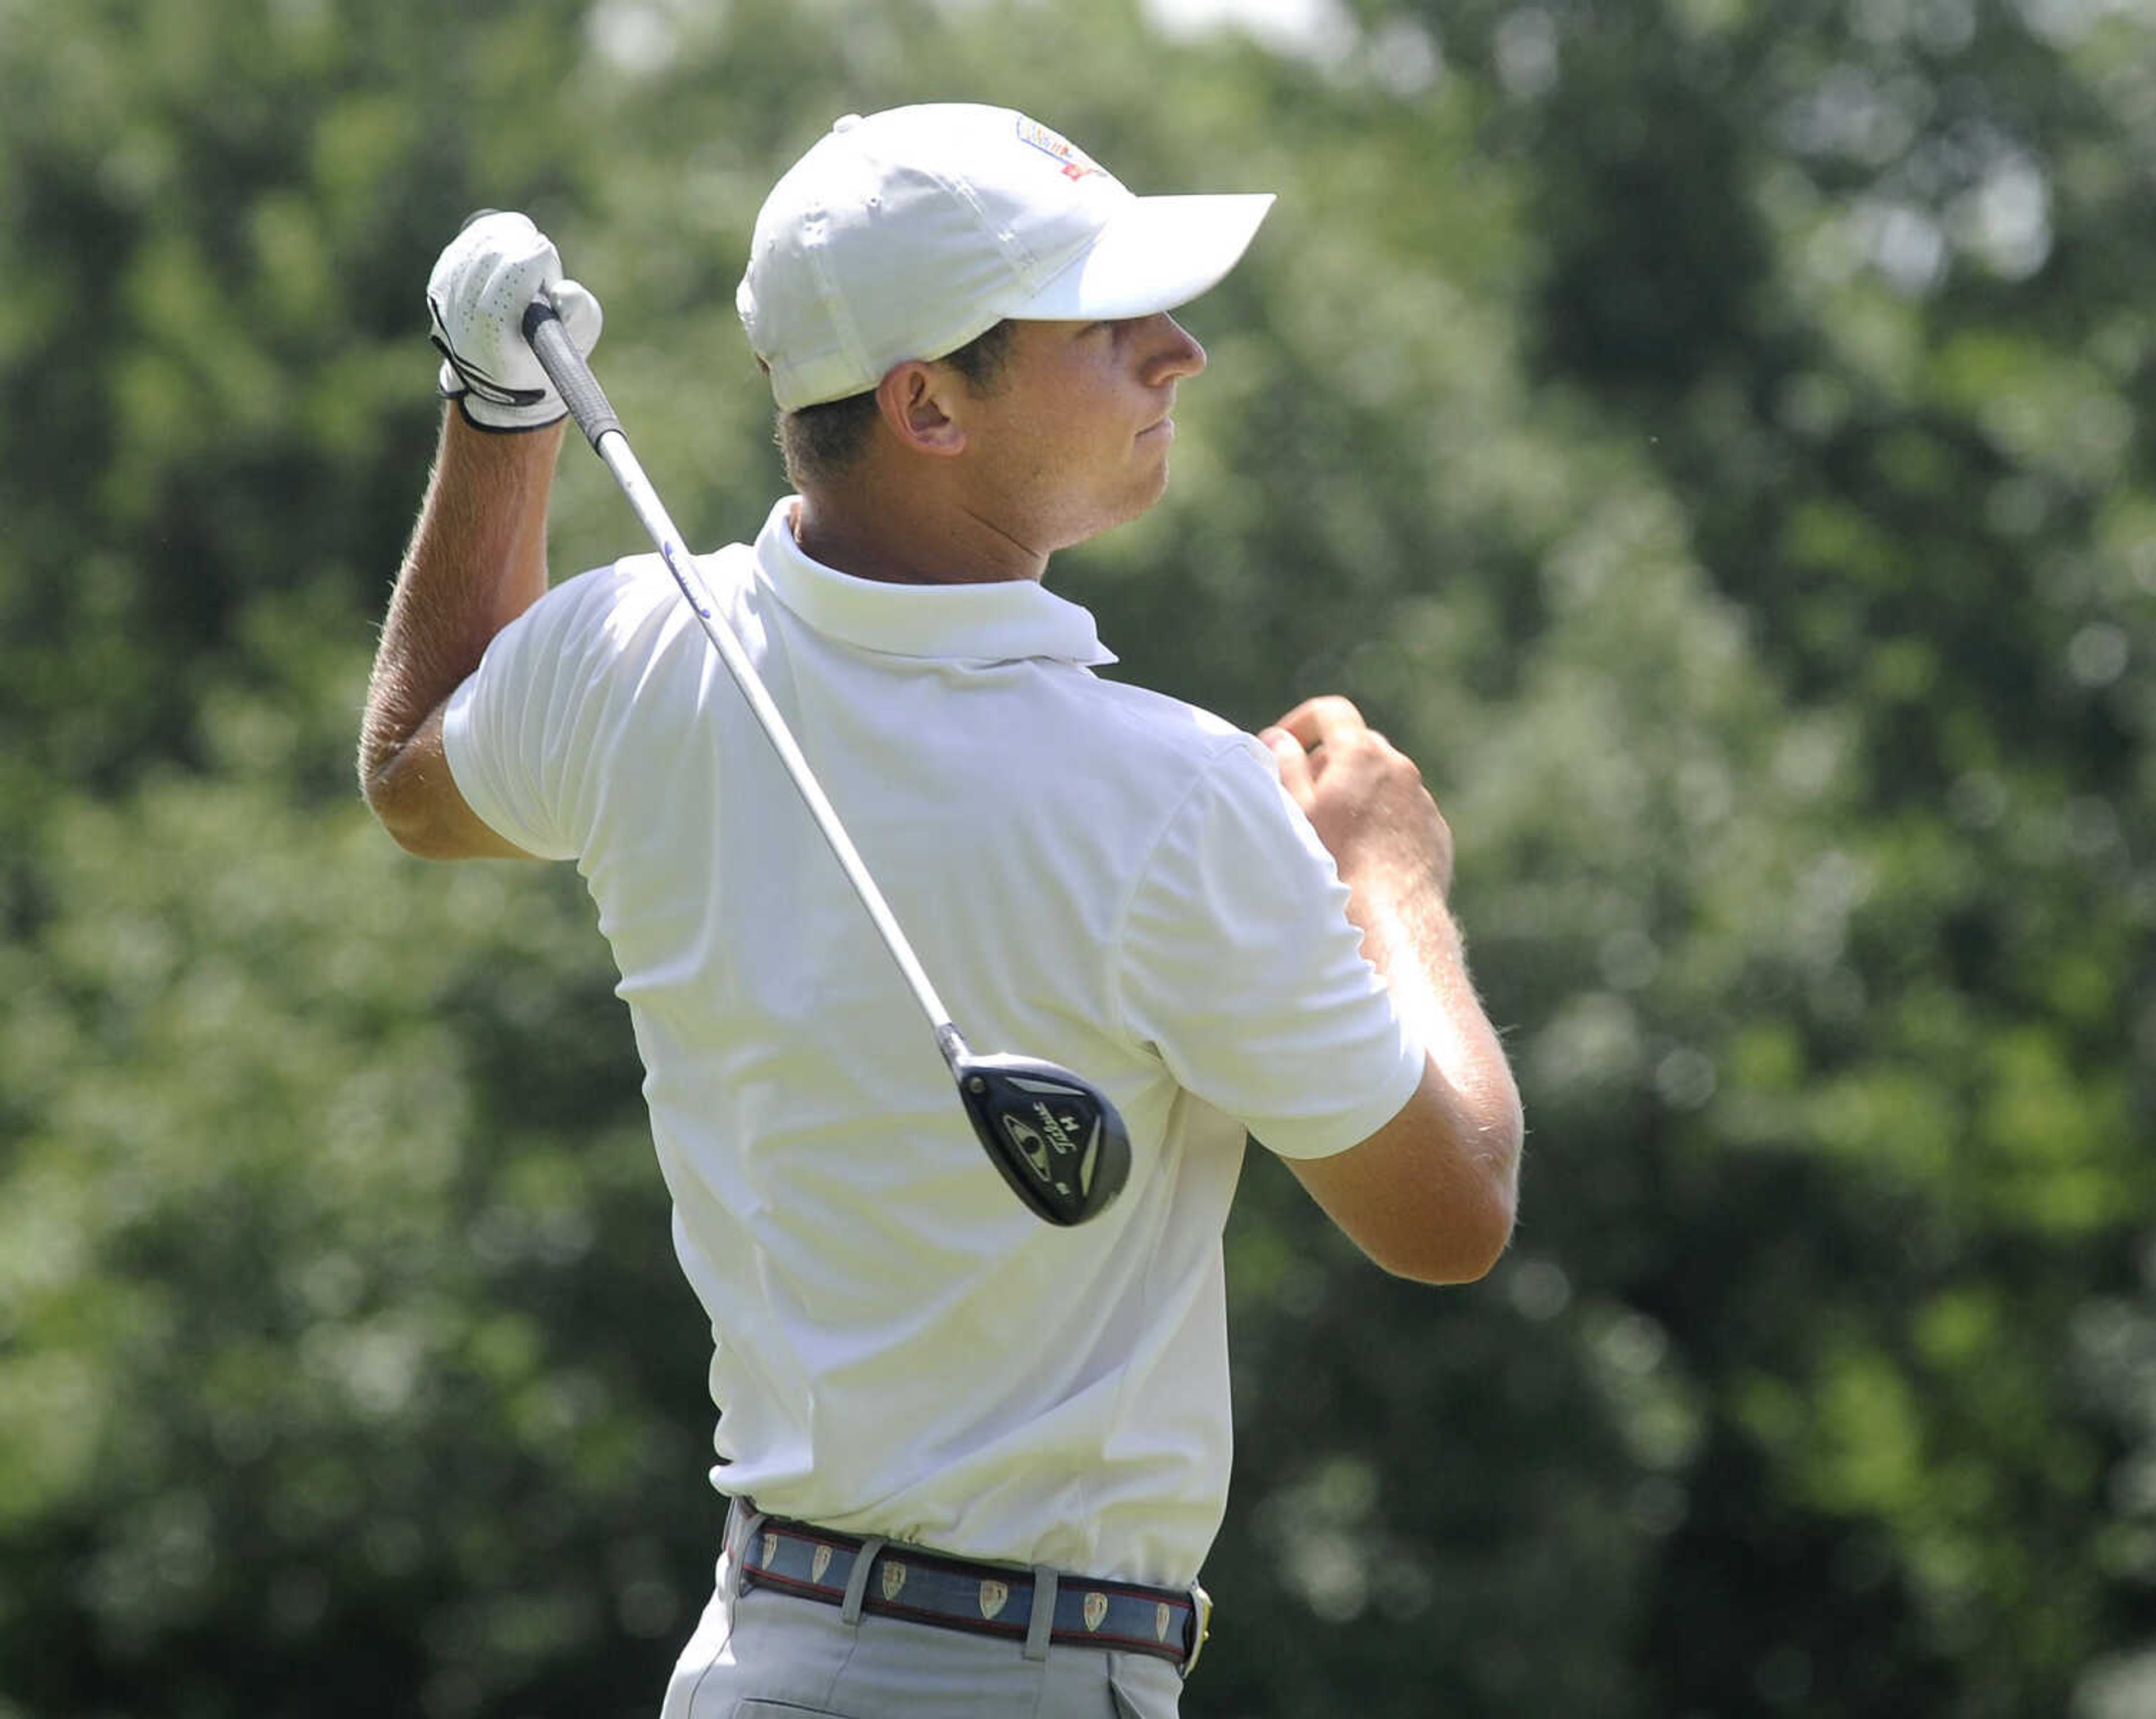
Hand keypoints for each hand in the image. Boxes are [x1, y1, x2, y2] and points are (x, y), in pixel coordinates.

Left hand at [426, 211, 602, 431]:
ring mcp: (446, 299)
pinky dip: (500, 237)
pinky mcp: (442, 278)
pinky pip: (475, 236)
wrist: (499, 376)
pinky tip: (512, 255)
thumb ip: (581, 316)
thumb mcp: (576, 343)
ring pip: (484, 240)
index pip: (505, 284)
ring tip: (528, 267)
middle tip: (542, 272)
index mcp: (495, 344)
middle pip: (494, 254)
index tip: (549, 261)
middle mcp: (462, 321)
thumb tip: (563, 290)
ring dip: (515, 242)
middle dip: (527, 251)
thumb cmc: (543, 353)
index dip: (533, 263)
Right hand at [1260, 696, 1453, 898]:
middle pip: (1356, 746)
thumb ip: (1283, 764)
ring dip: (1356, 796)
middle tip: (1302, 800)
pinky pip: (1402, 814)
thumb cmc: (1335, 863)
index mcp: (1362, 752)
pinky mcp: (1435, 832)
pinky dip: (1381, 823)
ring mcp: (1422, 800)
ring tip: (1333, 836)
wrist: (1392, 919)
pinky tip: (1363, 857)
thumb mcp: (1294, 810)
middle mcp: (1399, 767)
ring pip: (1381, 783)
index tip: (1282, 749)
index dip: (1301, 723)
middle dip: (1327, 764)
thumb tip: (1279, 738)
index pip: (1330, 712)